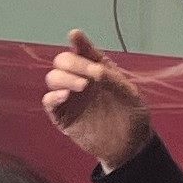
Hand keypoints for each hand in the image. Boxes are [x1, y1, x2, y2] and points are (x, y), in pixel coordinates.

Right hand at [40, 32, 154, 171]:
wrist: (130, 147)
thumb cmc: (132, 117)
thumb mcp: (131, 95)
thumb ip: (114, 80)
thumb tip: (96, 70)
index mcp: (98, 71)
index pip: (84, 51)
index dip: (79, 41)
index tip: (75, 35)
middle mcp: (81, 80)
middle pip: (62, 61)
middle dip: (72, 62)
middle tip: (87, 72)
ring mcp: (71, 98)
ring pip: (53, 78)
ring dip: (64, 78)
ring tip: (82, 86)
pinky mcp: (63, 116)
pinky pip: (49, 102)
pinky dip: (54, 96)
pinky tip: (66, 96)